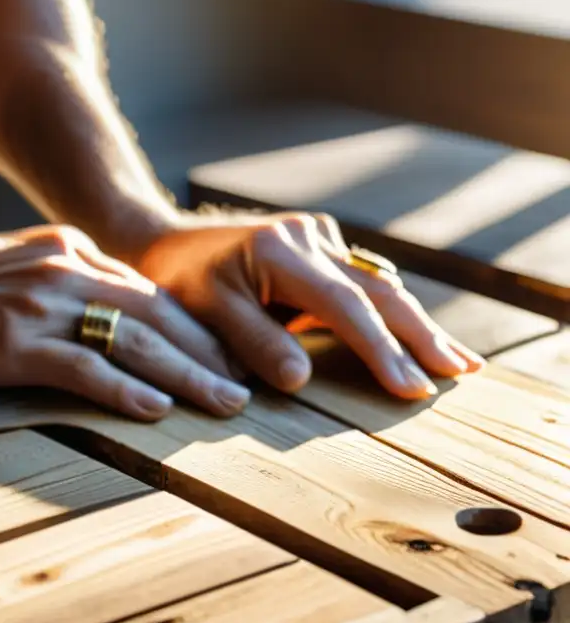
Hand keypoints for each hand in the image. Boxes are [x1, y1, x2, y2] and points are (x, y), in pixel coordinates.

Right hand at [0, 225, 250, 420]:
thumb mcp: (22, 261)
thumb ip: (68, 276)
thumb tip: (112, 304)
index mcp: (72, 251)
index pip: (150, 290)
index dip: (195, 327)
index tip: (225, 356)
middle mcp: (67, 272)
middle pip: (158, 314)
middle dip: (208, 353)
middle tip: (244, 387)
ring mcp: (42, 307)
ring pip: (134, 340)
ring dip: (186, 375)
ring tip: (224, 403)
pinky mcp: (14, 345)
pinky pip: (83, 367)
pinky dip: (125, 389)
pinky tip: (157, 409)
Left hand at [135, 212, 484, 399]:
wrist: (163, 239)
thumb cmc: (177, 281)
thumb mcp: (205, 314)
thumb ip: (253, 342)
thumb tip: (302, 379)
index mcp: (280, 251)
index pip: (345, 305)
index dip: (381, 347)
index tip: (411, 385)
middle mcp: (307, 237)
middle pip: (378, 289)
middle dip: (420, 334)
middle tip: (459, 372)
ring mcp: (316, 236)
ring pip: (378, 283)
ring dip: (415, 324)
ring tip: (456, 360)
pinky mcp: (318, 244)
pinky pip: (362, 280)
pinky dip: (390, 311)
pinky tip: (417, 337)